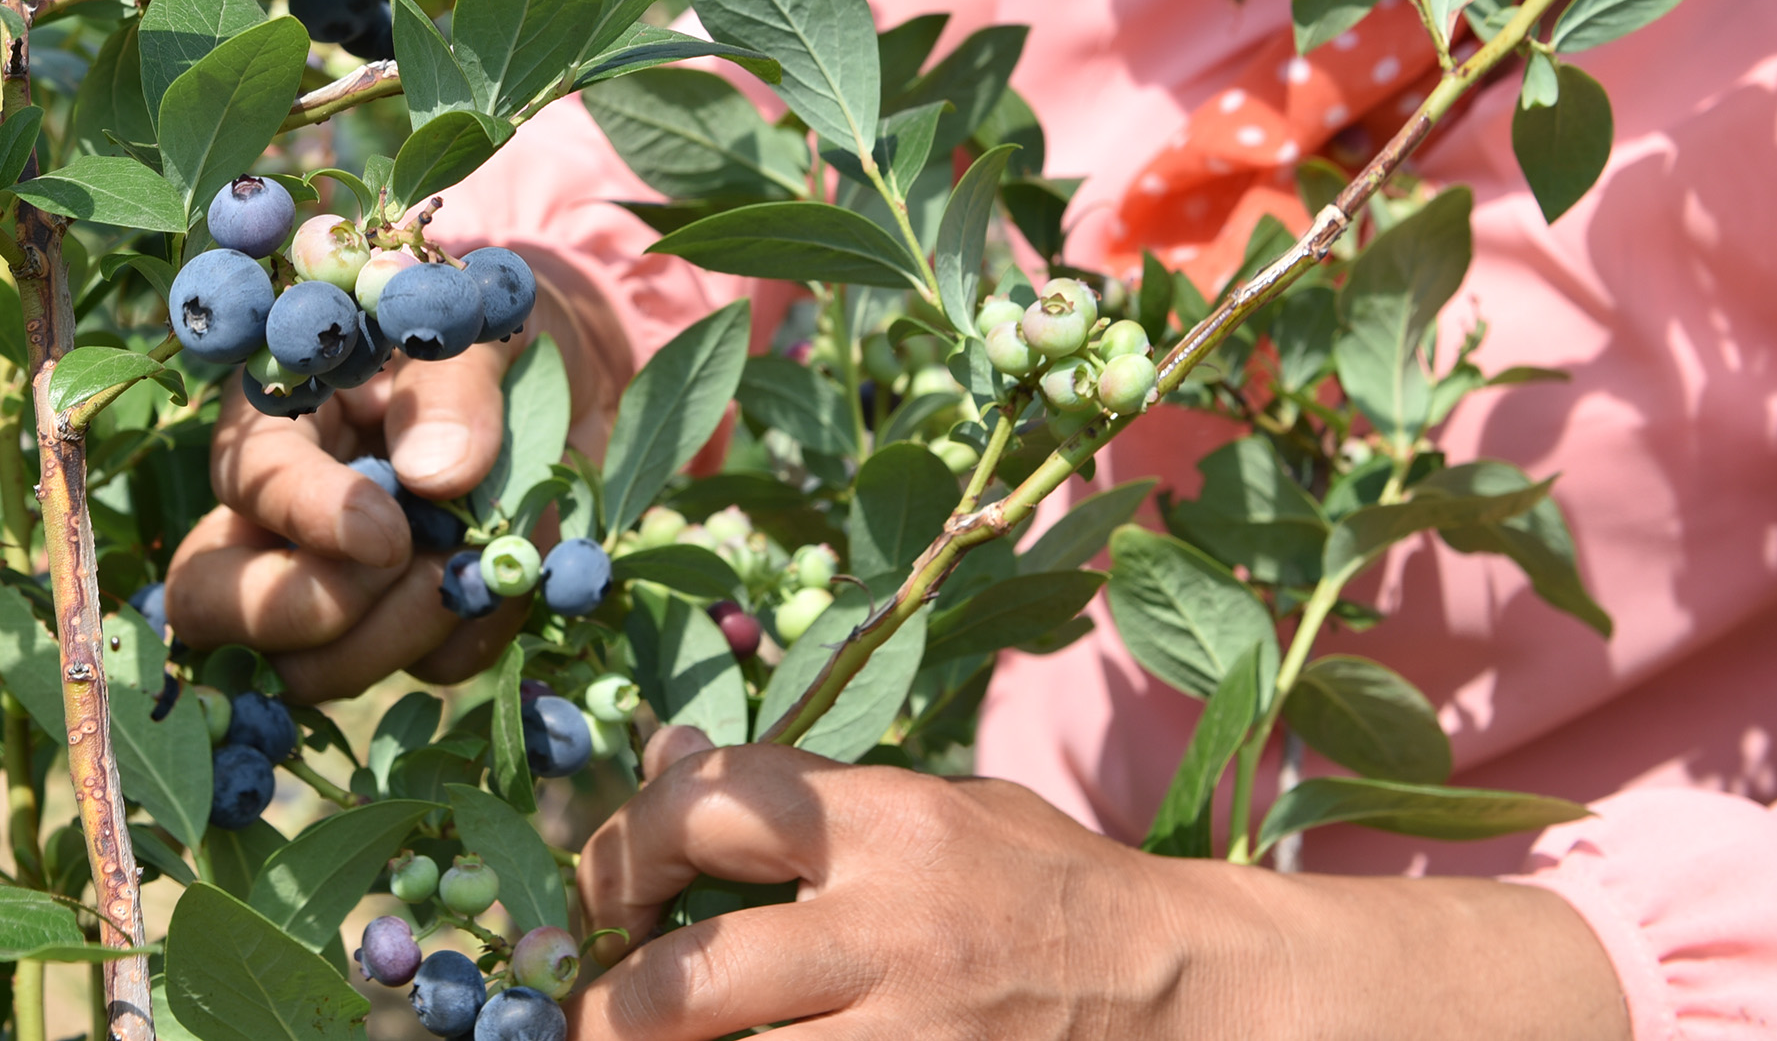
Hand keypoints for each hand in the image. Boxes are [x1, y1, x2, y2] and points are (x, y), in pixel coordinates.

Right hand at [163, 296, 618, 698]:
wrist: (562, 365)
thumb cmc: (489, 325)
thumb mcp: (477, 324)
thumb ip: (454, 386)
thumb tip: (436, 475)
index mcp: (280, 414)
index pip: (246, 481)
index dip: (306, 518)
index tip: (388, 534)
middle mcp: (282, 512)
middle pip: (210, 603)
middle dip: (303, 612)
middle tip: (404, 566)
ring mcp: (337, 581)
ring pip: (312, 667)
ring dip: (402, 633)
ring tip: (480, 561)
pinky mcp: (411, 623)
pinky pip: (429, 669)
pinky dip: (478, 632)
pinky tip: (515, 572)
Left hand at [571, 738, 1628, 1040]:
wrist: (1199, 997)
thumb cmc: (1059, 893)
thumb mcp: (947, 807)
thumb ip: (805, 797)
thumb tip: (661, 762)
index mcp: (891, 825)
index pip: (707, 802)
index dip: (621, 847)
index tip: (603, 893)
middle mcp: (892, 930)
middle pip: (681, 982)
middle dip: (601, 1008)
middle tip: (577, 1012)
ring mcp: (911, 1037)